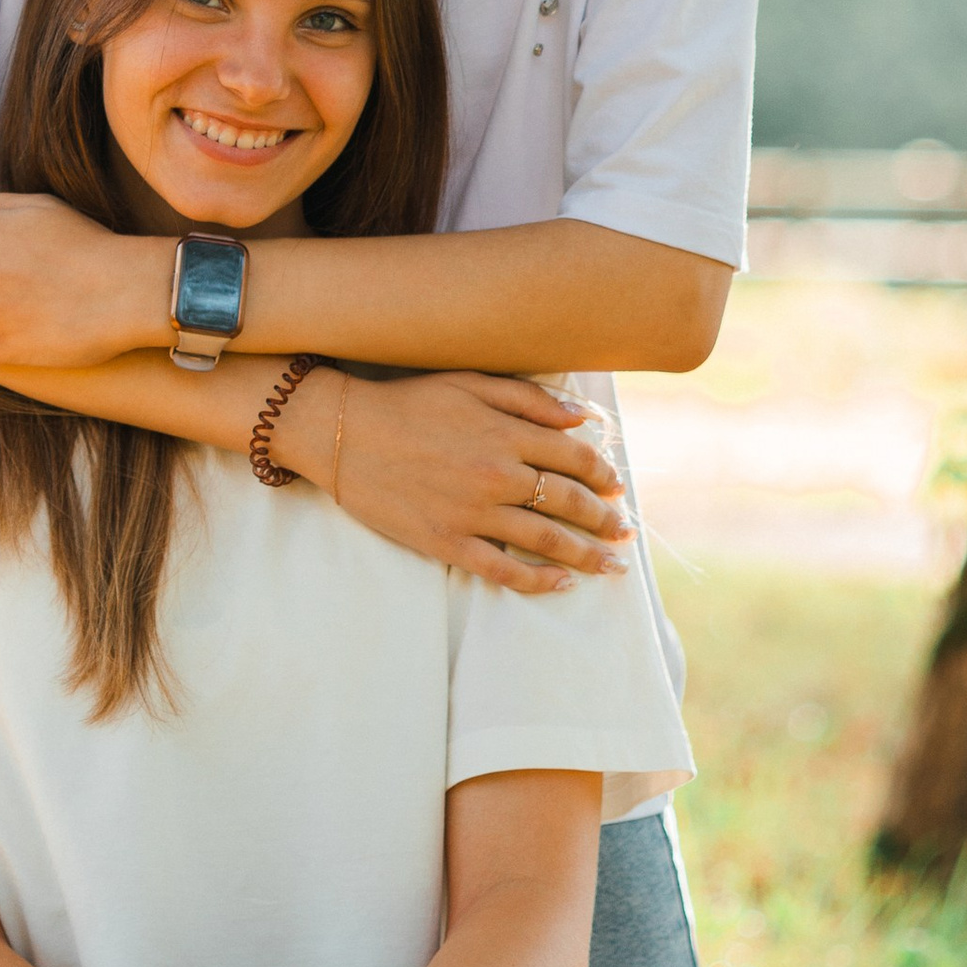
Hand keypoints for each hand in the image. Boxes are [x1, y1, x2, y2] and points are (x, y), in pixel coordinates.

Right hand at [310, 369, 632, 596]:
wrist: (342, 434)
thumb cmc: (407, 403)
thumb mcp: (469, 382)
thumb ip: (528, 399)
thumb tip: (582, 419)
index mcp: (506, 433)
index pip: (574, 456)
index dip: (602, 473)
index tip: (616, 485)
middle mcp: (496, 475)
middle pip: (569, 501)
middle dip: (604, 518)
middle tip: (624, 530)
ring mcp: (472, 513)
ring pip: (546, 540)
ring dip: (586, 554)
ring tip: (610, 565)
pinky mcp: (446, 542)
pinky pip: (502, 570)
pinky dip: (537, 580)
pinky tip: (560, 584)